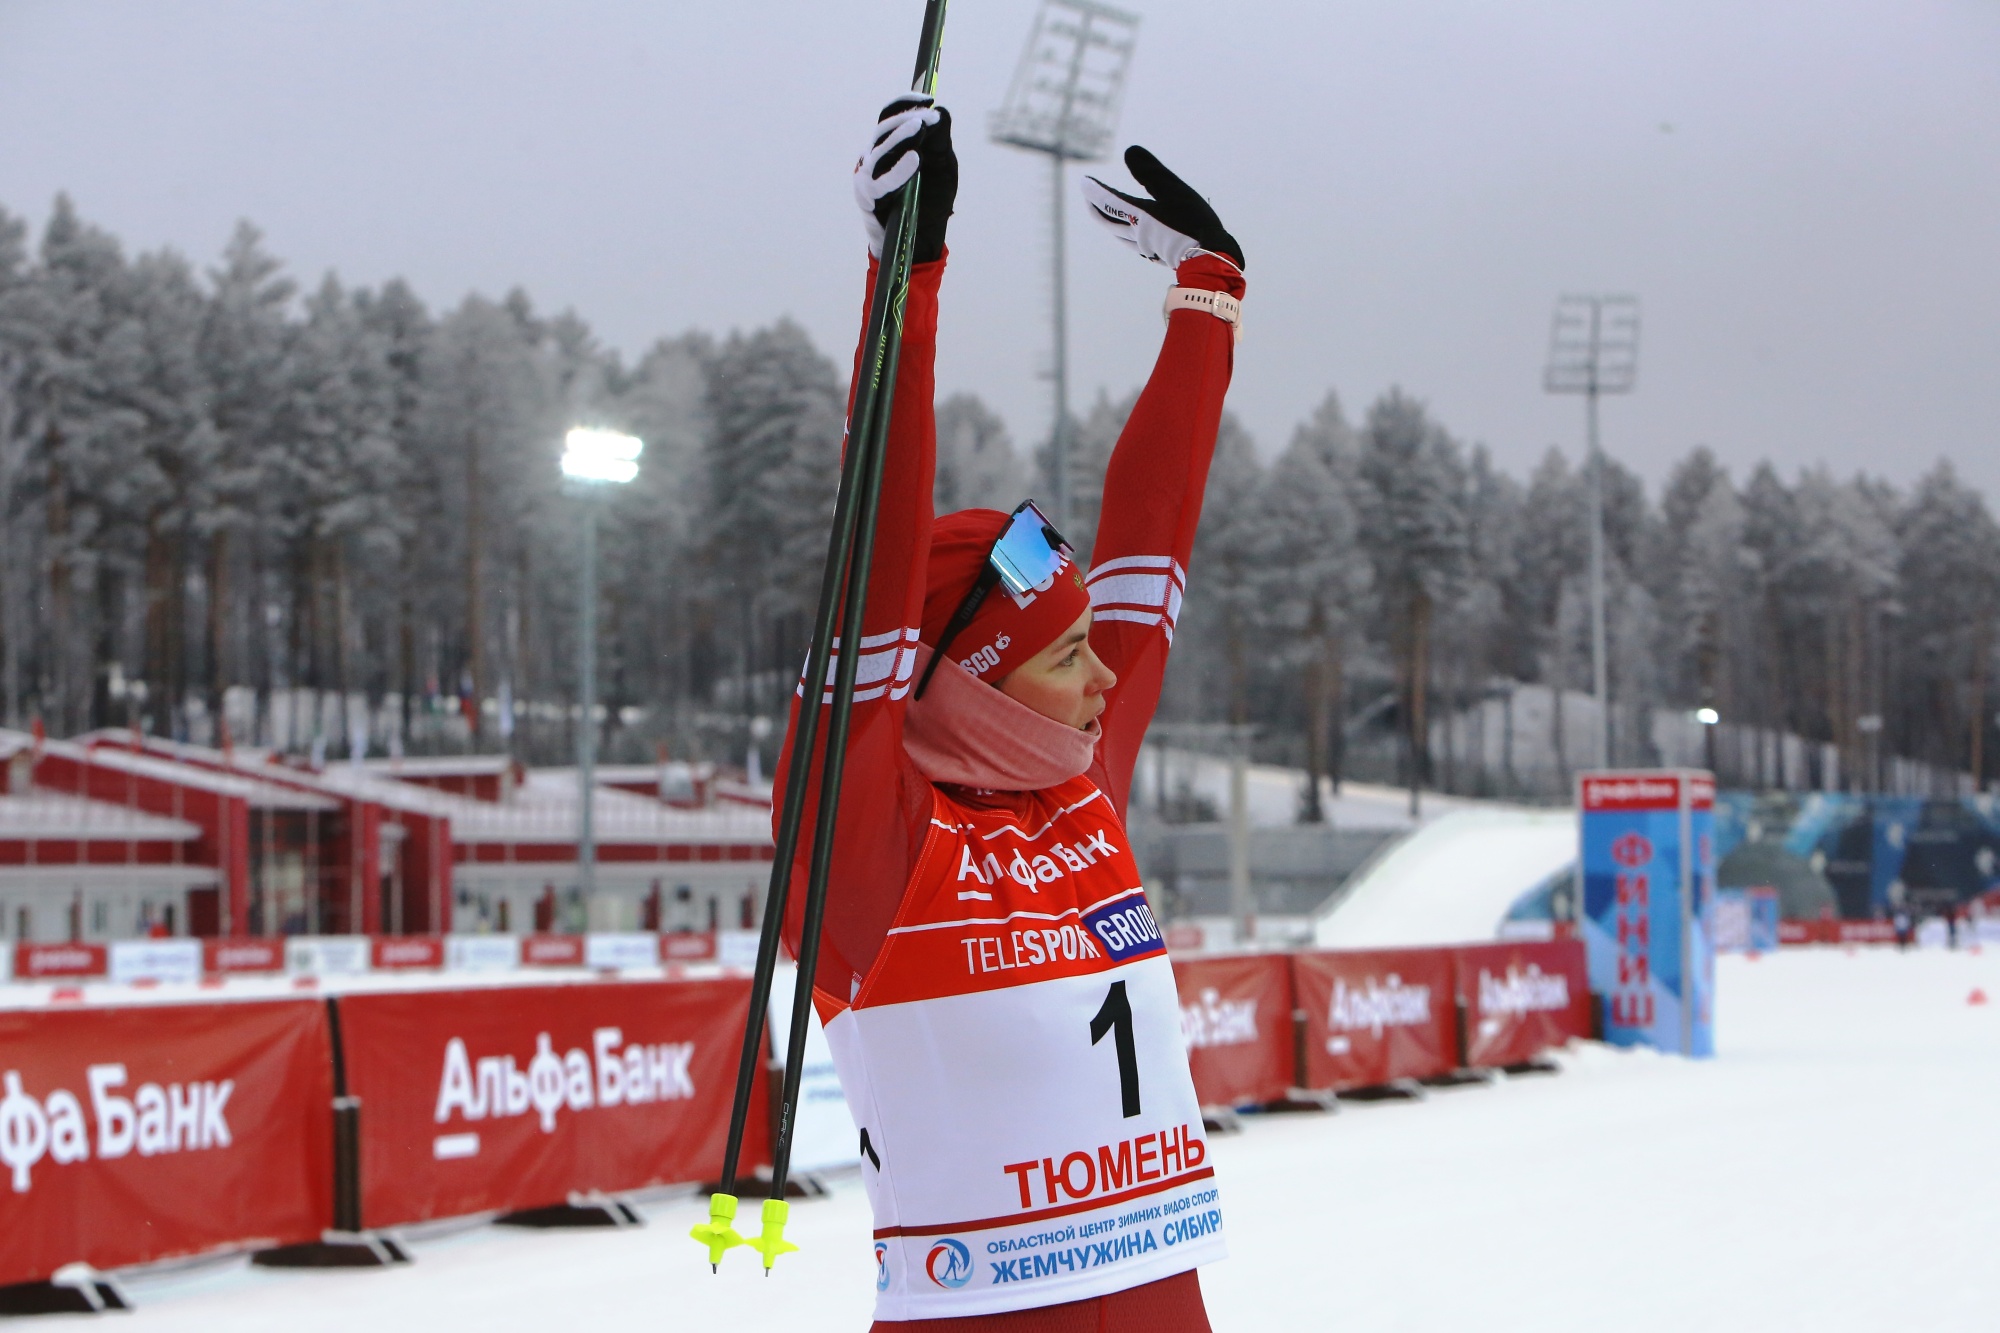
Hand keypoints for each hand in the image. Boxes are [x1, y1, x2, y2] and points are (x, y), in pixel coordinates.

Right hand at [853, 93, 957, 264]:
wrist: (922, 239)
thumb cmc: (930, 200)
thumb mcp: (942, 165)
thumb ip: (940, 141)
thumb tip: (941, 112)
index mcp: (888, 145)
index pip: (889, 116)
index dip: (904, 103)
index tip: (928, 97)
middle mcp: (872, 158)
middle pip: (883, 130)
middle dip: (906, 119)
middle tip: (928, 115)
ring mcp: (867, 178)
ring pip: (880, 152)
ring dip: (901, 137)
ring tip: (921, 127)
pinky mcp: (869, 200)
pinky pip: (881, 183)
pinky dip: (898, 170)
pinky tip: (916, 159)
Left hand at [1081, 146, 1242, 270]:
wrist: (1210, 258)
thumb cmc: (1194, 223)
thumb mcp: (1174, 190)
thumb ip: (1151, 171)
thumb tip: (1129, 151)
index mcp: (1140, 215)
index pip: (1110, 200)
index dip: (1095, 190)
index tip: (1084, 182)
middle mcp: (1138, 232)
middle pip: (1109, 220)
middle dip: (1096, 207)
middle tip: (1088, 197)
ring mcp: (1146, 246)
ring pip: (1120, 233)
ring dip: (1108, 222)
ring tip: (1105, 214)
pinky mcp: (1156, 256)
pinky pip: (1133, 243)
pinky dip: (1125, 234)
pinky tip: (1133, 236)